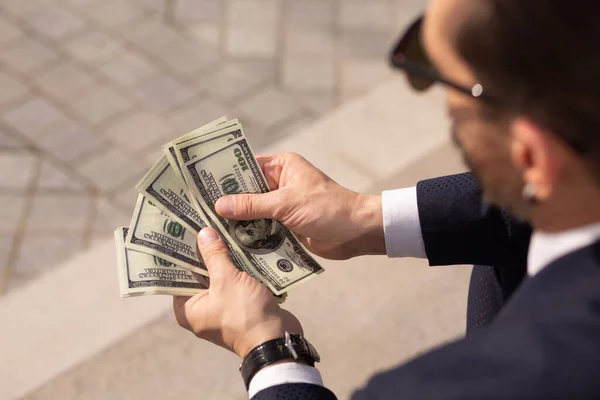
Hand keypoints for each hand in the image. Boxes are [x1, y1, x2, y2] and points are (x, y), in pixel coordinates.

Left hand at [173, 228, 301, 358]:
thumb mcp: (227, 279)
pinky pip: (234, 284)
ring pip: (218, 278)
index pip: (178, 275)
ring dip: (224, 259)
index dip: (182, 252)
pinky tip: (242, 248)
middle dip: (206, 253)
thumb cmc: (244, 312)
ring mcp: (220, 309)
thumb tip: (203, 233)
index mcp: (187, 308)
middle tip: (207, 224)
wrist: (275, 338)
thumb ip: (214, 255)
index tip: (185, 229)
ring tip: (225, 231)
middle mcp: (200, 310)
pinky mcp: (239, 307)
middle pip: (199, 274)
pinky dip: (237, 270)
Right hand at [215, 153, 384, 259]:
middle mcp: (280, 184)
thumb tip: (220, 205)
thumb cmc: (327, 209)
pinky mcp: (285, 226)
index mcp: (282, 167)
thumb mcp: (287, 203)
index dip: (224, 176)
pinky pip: (263, 229)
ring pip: (252, 213)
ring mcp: (282, 206)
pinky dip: (251, 236)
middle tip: (197, 212)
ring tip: (208, 230)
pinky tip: (230, 244)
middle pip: (246, 192)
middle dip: (227, 203)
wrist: (356, 233)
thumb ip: (253, 205)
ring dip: (238, 223)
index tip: (199, 185)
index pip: (246, 167)